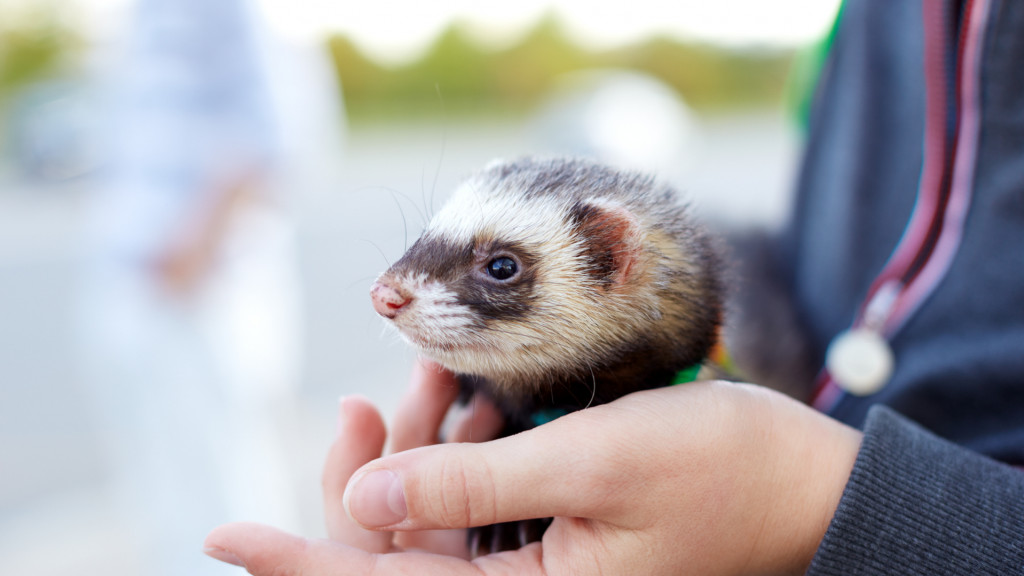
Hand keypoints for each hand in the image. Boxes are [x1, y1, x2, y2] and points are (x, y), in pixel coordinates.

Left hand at [205, 377, 860, 574]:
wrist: (802, 480)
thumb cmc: (716, 467)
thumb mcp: (592, 465)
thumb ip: (474, 484)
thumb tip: (368, 497)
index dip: (298, 559)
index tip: (224, 532)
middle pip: (399, 548)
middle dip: (374, 469)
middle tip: (372, 394)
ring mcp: (538, 567)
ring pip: (436, 515)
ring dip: (422, 443)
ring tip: (435, 375)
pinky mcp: (554, 534)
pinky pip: (479, 498)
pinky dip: (465, 442)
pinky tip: (474, 393)